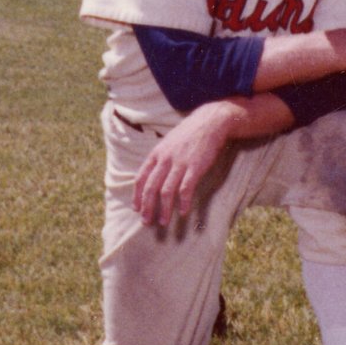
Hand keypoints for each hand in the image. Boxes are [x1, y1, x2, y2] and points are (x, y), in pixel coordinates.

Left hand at [133, 101, 242, 227]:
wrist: (209, 122)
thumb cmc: (189, 134)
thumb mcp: (168, 143)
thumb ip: (160, 158)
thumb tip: (152, 174)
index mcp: (156, 154)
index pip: (141, 178)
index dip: (137, 195)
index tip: (136, 208)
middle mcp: (165, 159)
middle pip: (151, 187)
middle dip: (147, 207)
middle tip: (146, 221)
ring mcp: (179, 163)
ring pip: (166, 191)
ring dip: (164, 209)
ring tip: (163, 222)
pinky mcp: (195, 167)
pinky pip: (186, 188)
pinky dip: (183, 202)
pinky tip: (183, 212)